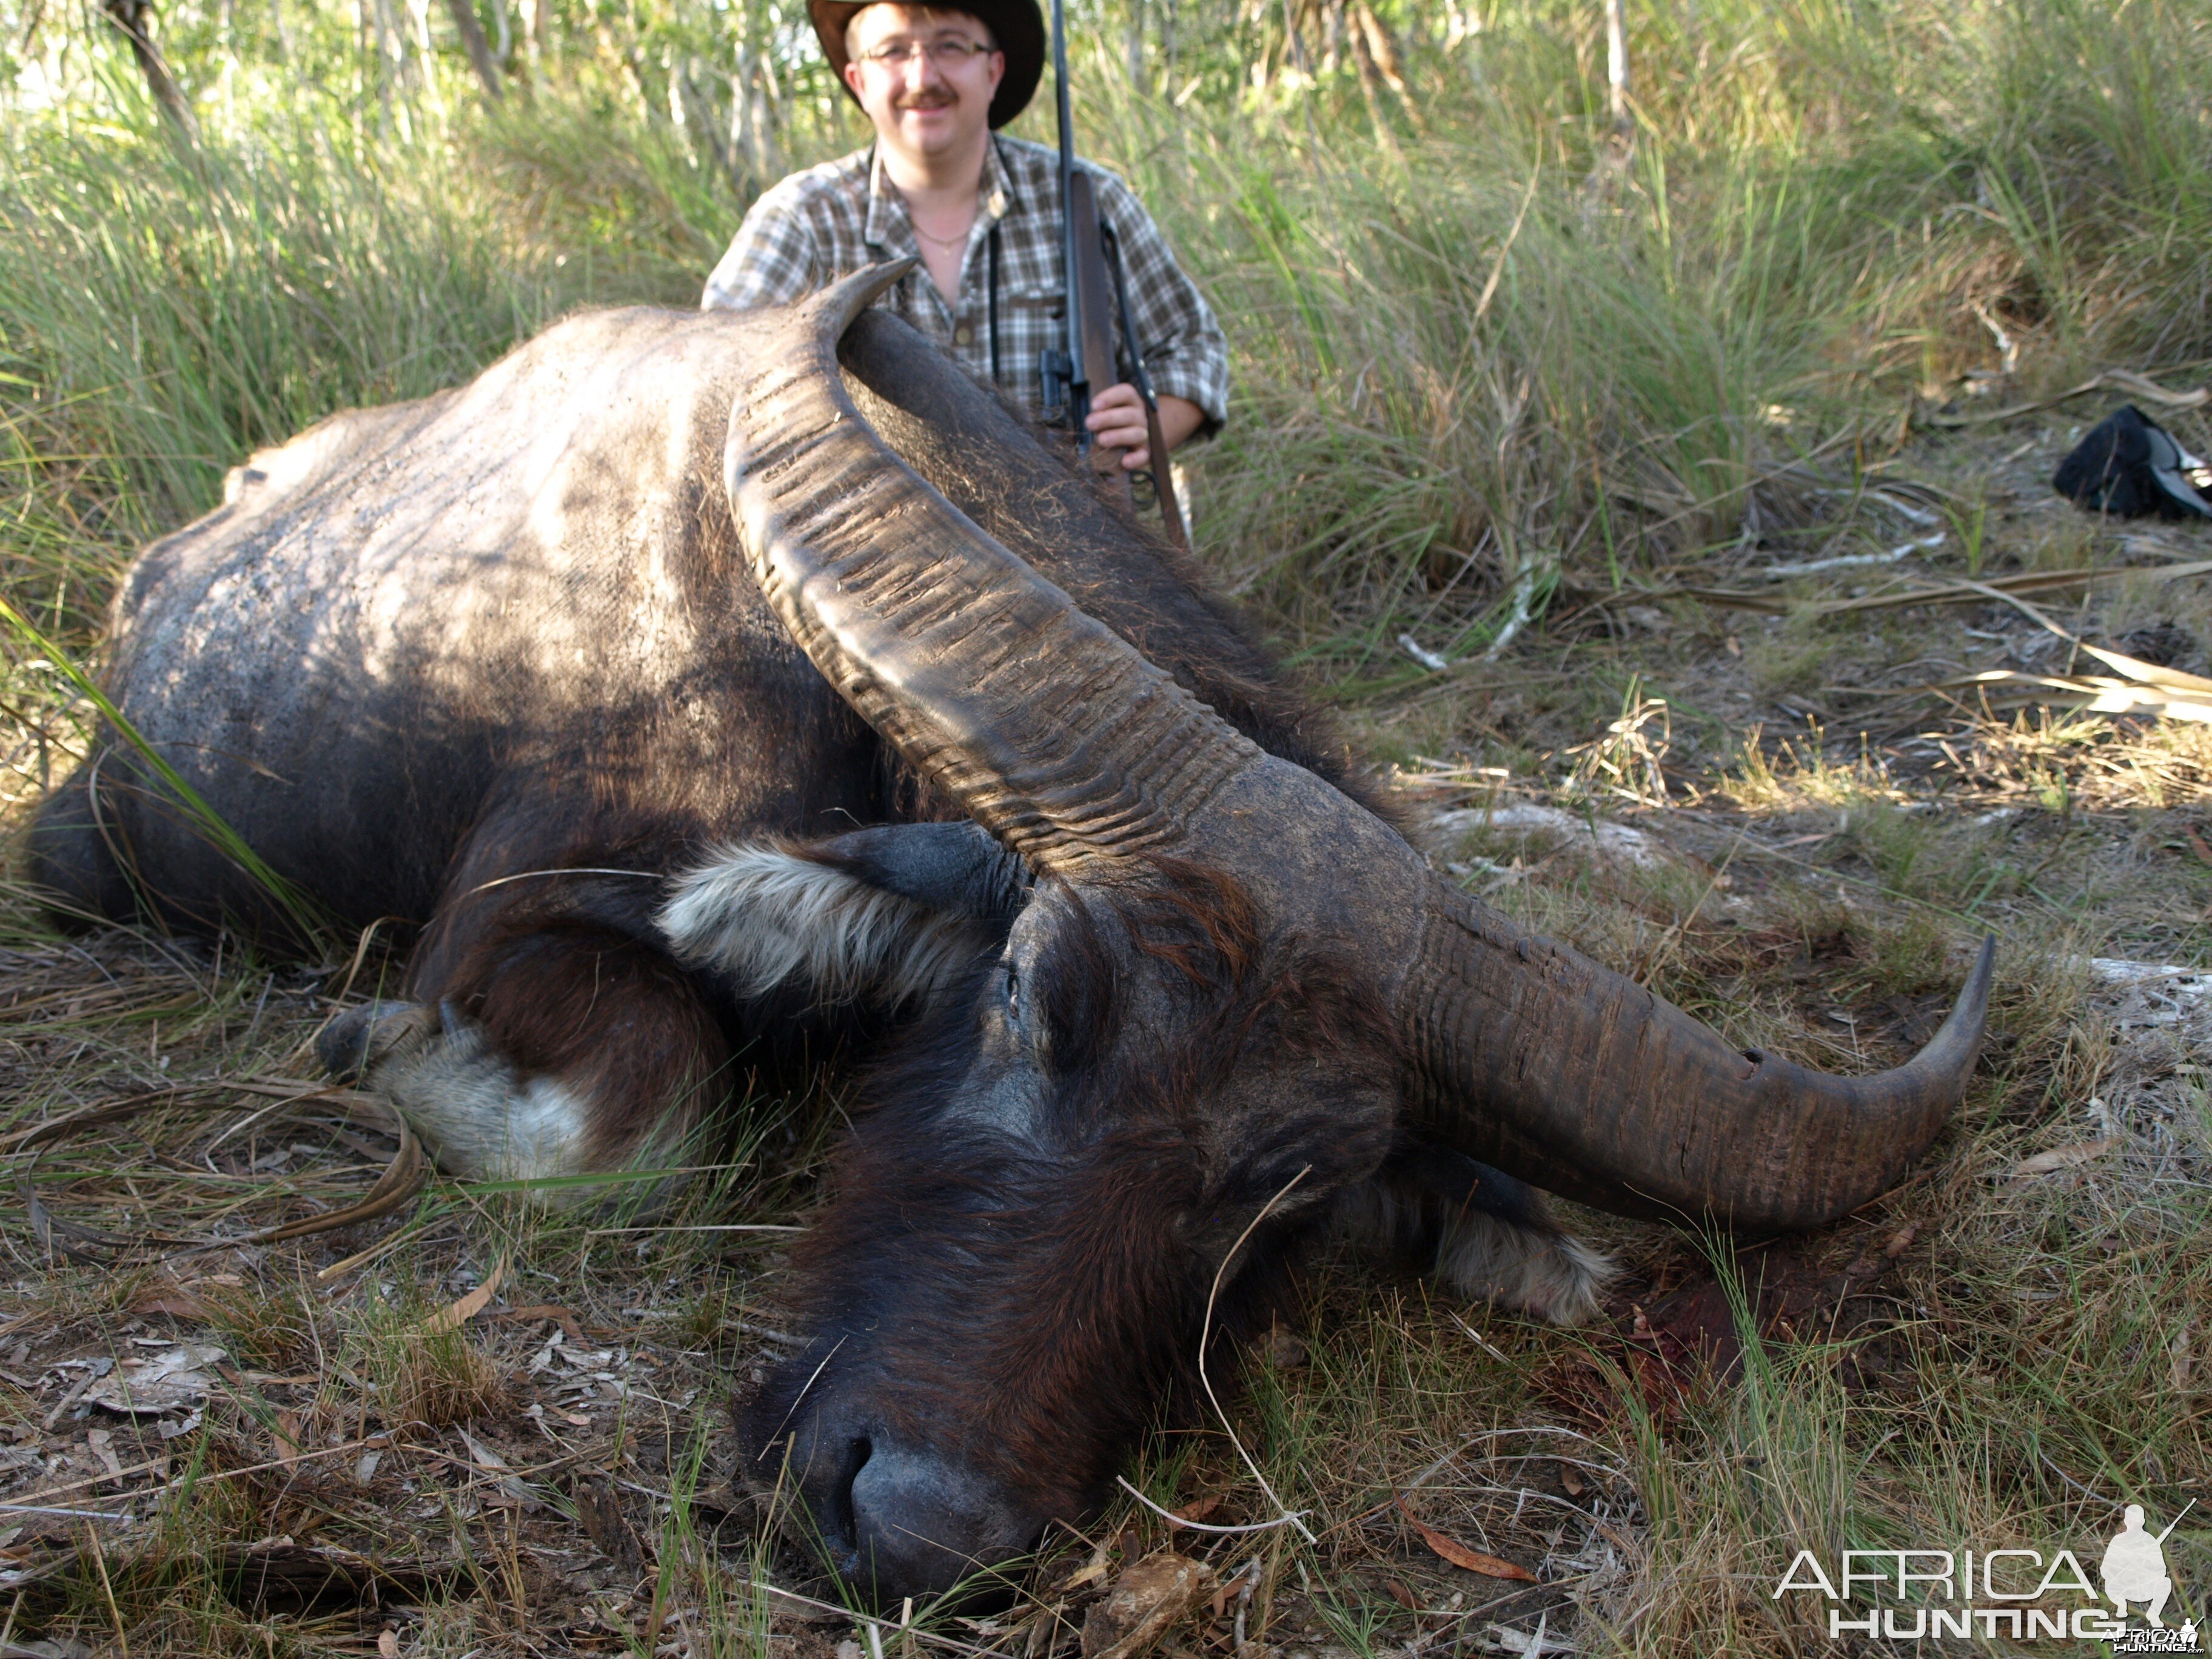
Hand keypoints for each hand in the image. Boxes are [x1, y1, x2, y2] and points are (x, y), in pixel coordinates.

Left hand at [1084, 385, 1203, 470]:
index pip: (1126, 393)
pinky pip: (1143, 456)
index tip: (1094, 405)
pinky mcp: (1144, 453)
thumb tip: (1086, 420)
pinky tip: (1124, 462)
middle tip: (1089, 423)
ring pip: (1137, 434)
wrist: (1137, 439)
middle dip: (1108, 418)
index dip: (1111, 397)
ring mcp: (1143, 435)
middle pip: (1129, 414)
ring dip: (1118, 436)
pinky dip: (1135, 459)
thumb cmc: (1115, 422)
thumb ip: (1098, 413)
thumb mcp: (1108, 412)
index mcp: (1131, 402)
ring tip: (1101, 440)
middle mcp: (1139, 417)